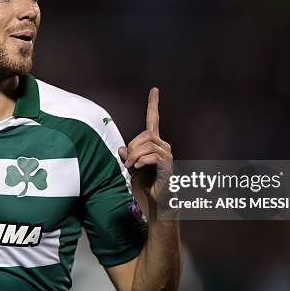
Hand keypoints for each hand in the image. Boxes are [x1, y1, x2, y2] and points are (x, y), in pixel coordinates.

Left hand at [118, 88, 172, 207]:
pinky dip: (141, 161)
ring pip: (147, 145)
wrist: (155, 201)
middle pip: (145, 135)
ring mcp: (167, 154)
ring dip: (134, 156)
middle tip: (127, 163)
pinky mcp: (168, 165)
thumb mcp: (131, 167)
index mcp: (155, 142)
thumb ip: (127, 156)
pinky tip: (138, 168)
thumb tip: (121, 149)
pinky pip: (152, 155)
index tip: (154, 89)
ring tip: (131, 167)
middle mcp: (164, 145)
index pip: (154, 119)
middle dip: (132, 147)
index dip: (153, 104)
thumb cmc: (144, 184)